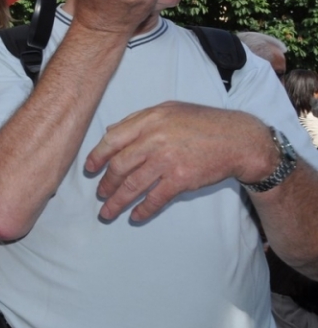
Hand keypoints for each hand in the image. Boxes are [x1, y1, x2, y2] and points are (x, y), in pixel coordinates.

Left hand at [86, 102, 276, 221]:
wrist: (238, 140)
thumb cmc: (202, 123)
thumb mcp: (168, 110)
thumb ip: (138, 120)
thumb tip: (111, 133)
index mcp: (148, 121)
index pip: (112, 140)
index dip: (96, 156)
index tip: (89, 169)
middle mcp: (153, 140)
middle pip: (119, 166)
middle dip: (105, 183)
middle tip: (99, 194)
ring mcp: (166, 161)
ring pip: (132, 186)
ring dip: (117, 202)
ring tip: (107, 212)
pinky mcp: (180, 179)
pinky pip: (155, 199)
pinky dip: (143, 210)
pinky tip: (135, 216)